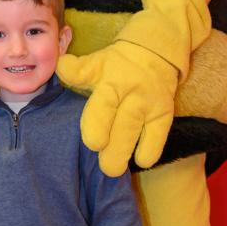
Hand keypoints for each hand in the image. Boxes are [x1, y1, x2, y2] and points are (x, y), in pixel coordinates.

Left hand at [57, 42, 177, 175]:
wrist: (155, 56)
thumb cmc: (116, 67)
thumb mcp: (95, 63)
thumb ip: (77, 70)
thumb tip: (62, 67)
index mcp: (102, 72)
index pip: (84, 75)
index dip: (75, 86)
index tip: (75, 113)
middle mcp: (125, 86)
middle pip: (107, 109)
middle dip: (98, 132)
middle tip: (94, 146)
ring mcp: (146, 102)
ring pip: (131, 129)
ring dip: (120, 151)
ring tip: (111, 169)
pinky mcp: (164, 115)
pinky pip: (155, 140)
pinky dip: (146, 153)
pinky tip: (137, 158)